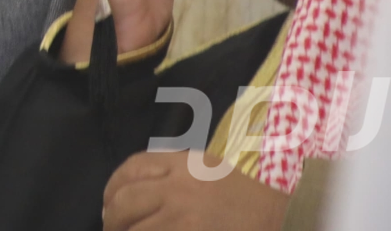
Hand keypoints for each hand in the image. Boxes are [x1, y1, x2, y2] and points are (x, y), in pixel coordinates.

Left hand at [103, 151, 289, 229]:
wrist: (282, 214)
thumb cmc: (242, 194)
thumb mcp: (203, 168)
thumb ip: (168, 172)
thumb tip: (128, 190)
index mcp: (181, 165)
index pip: (132, 168)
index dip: (112, 187)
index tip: (108, 203)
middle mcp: (179, 190)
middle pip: (125, 202)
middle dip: (111, 218)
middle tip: (111, 228)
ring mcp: (185, 220)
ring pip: (136, 229)